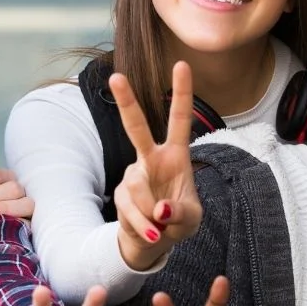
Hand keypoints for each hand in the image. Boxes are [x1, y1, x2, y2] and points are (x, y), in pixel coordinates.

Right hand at [112, 62, 202, 269]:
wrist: (152, 241)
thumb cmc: (177, 220)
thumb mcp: (191, 219)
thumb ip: (180, 212)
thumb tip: (160, 209)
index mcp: (175, 155)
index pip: (179, 120)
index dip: (181, 93)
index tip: (181, 64)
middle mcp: (151, 159)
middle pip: (136, 127)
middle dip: (126, 102)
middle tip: (115, 76)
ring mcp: (133, 175)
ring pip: (137, 189)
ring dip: (151, 215)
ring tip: (161, 229)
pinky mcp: (120, 195)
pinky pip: (131, 210)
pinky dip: (144, 227)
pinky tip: (152, 234)